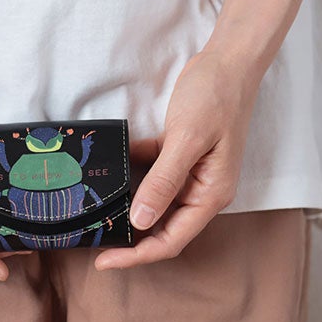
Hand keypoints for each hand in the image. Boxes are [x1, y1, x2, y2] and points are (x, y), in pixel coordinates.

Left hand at [94, 48, 259, 269]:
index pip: (171, 239)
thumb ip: (164, 181)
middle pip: (161, 227)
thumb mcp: (187, 139)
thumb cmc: (216, 97)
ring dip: (127, 209)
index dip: (137, 255)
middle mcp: (201, 190)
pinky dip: (131, 173)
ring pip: (153, 203)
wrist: (228, 60)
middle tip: (93, 241)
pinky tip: (109, 169)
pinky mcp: (178, 154)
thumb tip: (140, 220)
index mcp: (210, 194)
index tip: (104, 261)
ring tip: (95, 214)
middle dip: (128, 239)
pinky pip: (150, 173)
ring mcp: (190, 172)